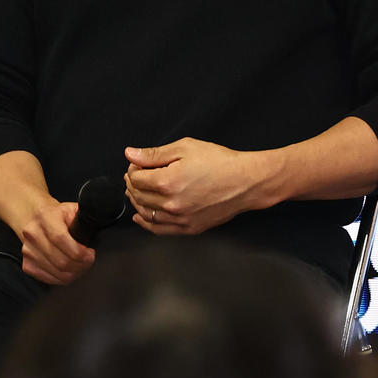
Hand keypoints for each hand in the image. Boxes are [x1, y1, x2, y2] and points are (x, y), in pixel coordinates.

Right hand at [17, 199, 95, 284]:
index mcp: (45, 216)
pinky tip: (68, 270)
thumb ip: (84, 219)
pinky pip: (49, 279)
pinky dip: (62, 278)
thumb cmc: (59, 216)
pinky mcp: (27, 264)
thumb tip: (97, 229)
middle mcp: (32, 233)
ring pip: (57, 273)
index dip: (79, 252)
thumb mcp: (73, 210)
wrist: (37, 220)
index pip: (60, 239)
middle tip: (88, 261)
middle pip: (61, 261)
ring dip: (74, 273)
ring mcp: (27, 250)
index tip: (90, 254)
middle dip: (81, 265)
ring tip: (80, 266)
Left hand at [123, 138, 271, 236]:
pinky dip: (146, 223)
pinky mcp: (189, 227)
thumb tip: (130, 154)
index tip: (137, 164)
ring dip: (136, 201)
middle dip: (132, 183)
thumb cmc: (220, 162)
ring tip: (135, 191)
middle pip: (138, 196)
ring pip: (146, 213)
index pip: (136, 178)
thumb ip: (154, 154)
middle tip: (134, 174)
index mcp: (167, 182)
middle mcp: (171, 204)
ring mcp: (180, 218)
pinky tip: (140, 216)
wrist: (246, 182)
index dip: (133, 169)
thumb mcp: (185, 148)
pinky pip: (160, 229)